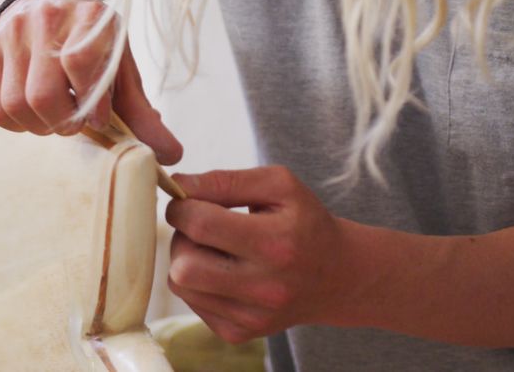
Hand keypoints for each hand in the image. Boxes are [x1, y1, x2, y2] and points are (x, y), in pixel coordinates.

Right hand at [0, 0, 181, 163]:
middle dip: (63, 123)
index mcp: (90, 17)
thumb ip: (142, 113)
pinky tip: (33, 113)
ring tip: (55, 117)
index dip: (90, 104)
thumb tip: (172, 156)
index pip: (80, 64)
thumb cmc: (91, 46)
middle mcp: (45, 18)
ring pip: (15, 105)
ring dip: (39, 126)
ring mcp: (11, 33)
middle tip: (75, 123)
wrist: (46, 8)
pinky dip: (15, 124)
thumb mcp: (120, 69)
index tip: (99, 120)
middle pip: (42, 94)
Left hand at [164, 166, 349, 342]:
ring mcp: (251, 317)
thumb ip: (227, 181)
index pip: (201, 224)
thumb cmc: (304, 221)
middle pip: (184, 265)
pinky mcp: (239, 333)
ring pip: (180, 285)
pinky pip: (191, 303)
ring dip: (185, 258)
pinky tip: (221, 270)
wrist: (336, 276)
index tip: (186, 200)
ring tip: (211, 246)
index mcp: (276, 243)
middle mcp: (265, 287)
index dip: (181, 206)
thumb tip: (178, 185)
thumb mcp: (280, 185)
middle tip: (198, 224)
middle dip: (180, 236)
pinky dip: (197, 282)